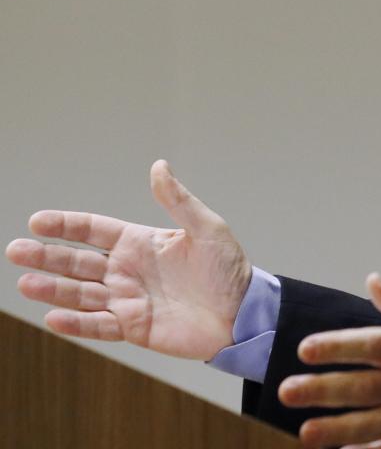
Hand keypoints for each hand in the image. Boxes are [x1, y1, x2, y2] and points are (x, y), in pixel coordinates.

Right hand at [4, 160, 250, 359]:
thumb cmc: (229, 269)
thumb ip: (179, 201)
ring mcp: (127, 299)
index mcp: (141, 243)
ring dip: (53, 289)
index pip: (94, 231)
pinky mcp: (133, 327)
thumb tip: (158, 166)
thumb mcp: (208, 229)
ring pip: (81, 294)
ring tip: (25, 283)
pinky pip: (98, 325)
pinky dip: (76, 323)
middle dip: (47, 257)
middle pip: (78, 262)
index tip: (38, 221)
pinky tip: (53, 317)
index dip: (66, 225)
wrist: (244, 313)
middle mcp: (127, 270)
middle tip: (16, 250)